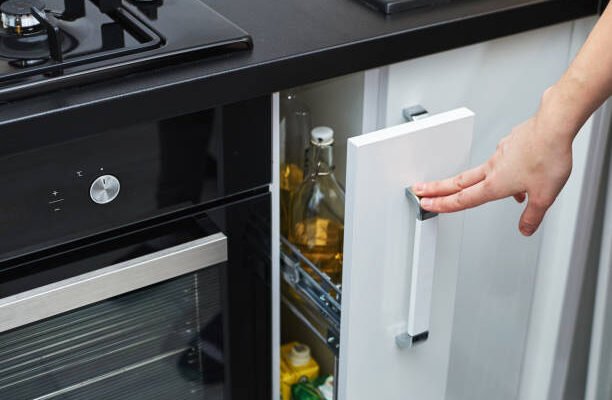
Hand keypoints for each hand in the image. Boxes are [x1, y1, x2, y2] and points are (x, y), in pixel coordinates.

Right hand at [412, 114, 573, 235]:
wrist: (554, 126)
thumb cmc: (548, 156)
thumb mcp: (545, 197)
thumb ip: (533, 216)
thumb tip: (525, 228)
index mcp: (495, 184)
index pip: (462, 199)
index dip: (442, 205)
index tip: (426, 205)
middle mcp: (493, 168)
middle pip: (458, 182)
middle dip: (436, 188)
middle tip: (420, 190)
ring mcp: (499, 153)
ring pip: (481, 171)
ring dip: (473, 181)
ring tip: (480, 189)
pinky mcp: (510, 143)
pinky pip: (502, 160)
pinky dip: (502, 169)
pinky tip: (516, 170)